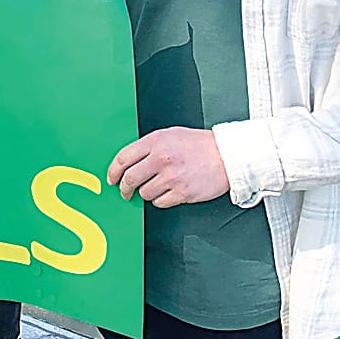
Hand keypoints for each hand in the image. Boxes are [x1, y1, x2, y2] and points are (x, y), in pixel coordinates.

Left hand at [107, 127, 229, 208]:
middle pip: (130, 179)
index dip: (113, 171)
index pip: (123, 158)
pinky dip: (161, 201)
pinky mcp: (182, 193)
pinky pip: (160, 203)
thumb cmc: (199, 145)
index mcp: (156, 141)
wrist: (227, 156)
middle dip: (124, 188)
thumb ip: (148, 147)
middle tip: (125, 191)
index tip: (112, 178)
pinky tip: (168, 192)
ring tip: (156, 187)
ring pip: (144, 193)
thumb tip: (128, 162)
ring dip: (146, 193)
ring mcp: (172, 177)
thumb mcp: (170, 135)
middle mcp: (161, 159)